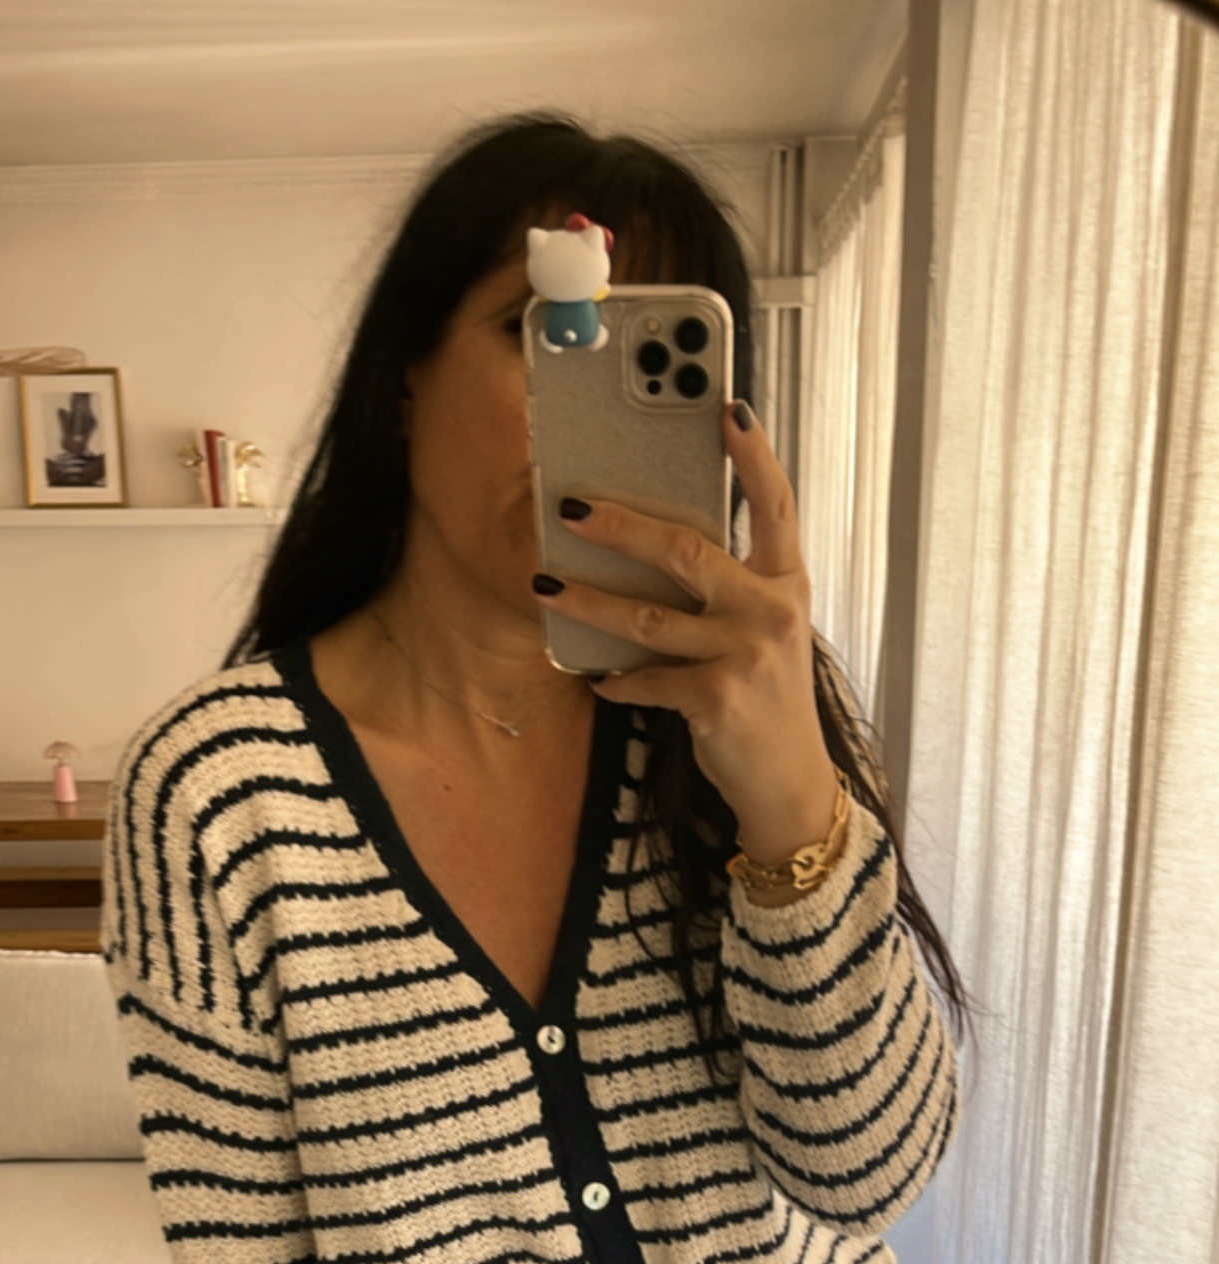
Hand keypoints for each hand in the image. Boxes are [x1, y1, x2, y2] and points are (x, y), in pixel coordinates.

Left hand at [537, 401, 837, 865]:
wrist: (790, 781)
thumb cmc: (769, 700)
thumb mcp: (766, 632)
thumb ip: (730, 588)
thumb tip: (659, 547)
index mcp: (785, 584)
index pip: (775, 505)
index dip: (754, 456)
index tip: (728, 408)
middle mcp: (770, 612)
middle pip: (687, 551)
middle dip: (622, 527)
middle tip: (572, 508)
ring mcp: (744, 655)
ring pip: (648, 617)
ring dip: (589, 602)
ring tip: (546, 584)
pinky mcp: (716, 698)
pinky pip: (647, 679)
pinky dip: (618, 681)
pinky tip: (599, 681)